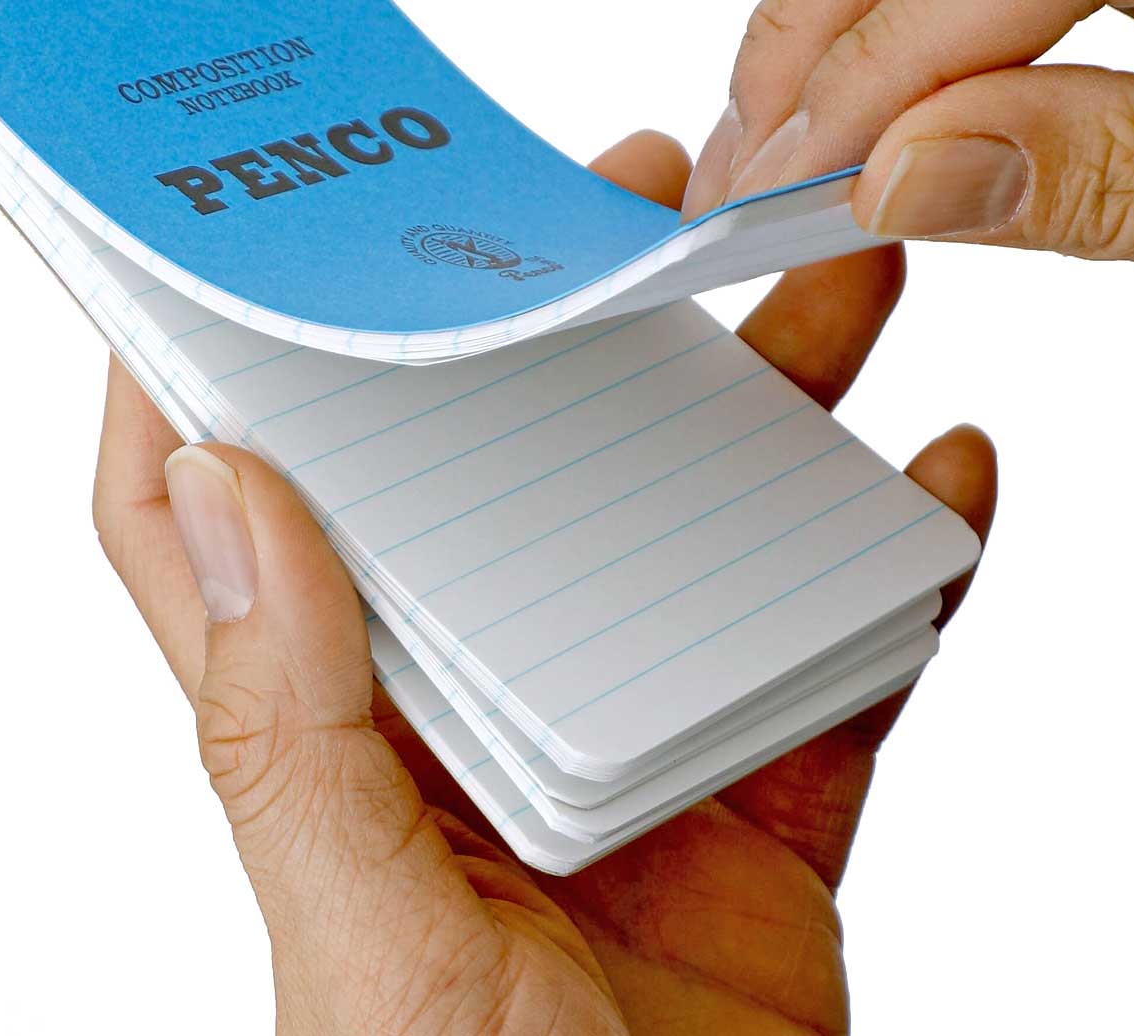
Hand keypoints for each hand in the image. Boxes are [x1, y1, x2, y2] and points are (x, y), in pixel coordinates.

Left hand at [94, 131, 996, 1034]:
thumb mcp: (365, 930)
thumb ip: (286, 722)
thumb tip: (223, 480)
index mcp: (337, 721)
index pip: (217, 519)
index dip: (196, 380)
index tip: (231, 248)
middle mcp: (464, 701)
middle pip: (485, 467)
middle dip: (541, 328)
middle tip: (613, 203)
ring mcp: (615, 737)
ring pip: (675, 524)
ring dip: (754, 407)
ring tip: (823, 284)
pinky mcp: (747, 798)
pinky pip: (828, 650)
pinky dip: (888, 561)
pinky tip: (937, 475)